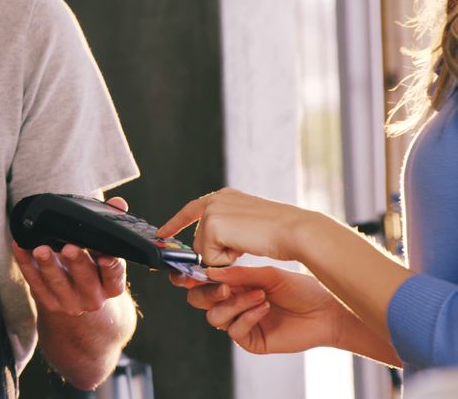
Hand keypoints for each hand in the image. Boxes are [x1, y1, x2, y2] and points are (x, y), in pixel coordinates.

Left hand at [12, 197, 128, 315]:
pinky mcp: (47, 301)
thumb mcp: (104, 249)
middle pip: (85, 279)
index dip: (111, 266)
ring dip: (48, 265)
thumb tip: (118, 203)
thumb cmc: (91, 266)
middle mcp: (93, 297)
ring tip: (40, 249)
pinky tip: (20, 246)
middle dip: (76, 263)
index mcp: (111, 285)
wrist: (74, 299)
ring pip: (57, 282)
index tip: (104, 256)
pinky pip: (34, 282)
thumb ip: (112, 224)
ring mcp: (69, 302)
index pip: (114, 275)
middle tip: (68, 248)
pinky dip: (26, 263)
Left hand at [156, 188, 317, 265]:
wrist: (296, 231)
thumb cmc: (281, 233)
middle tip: (244, 244)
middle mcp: (216, 199)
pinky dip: (227, 260)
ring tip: (247, 244)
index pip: (192, 209)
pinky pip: (210, 258)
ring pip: (204, 251)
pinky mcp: (213, 226)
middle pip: (199, 240)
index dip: (175, 223)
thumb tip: (205, 251)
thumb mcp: (248, 225)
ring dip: (224, 257)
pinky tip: (244, 248)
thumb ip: (226, 231)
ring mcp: (213, 211)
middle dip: (217, 252)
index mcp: (225, 196)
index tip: (162, 233)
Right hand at [172, 265, 345, 354]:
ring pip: (214, 316)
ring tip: (259, 295)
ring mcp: (241, 322)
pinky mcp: (251, 340)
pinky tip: (265, 306)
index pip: (204, 281)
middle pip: (199, 301)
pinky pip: (234, 330)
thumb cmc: (301, 289)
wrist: (326, 312)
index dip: (192, 278)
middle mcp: (233, 302)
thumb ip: (239, 274)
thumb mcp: (268, 275)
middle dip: (207, 293)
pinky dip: (247, 316)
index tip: (192, 272)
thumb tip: (209, 271)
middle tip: (224, 287)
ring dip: (235, 303)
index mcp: (234, 283)